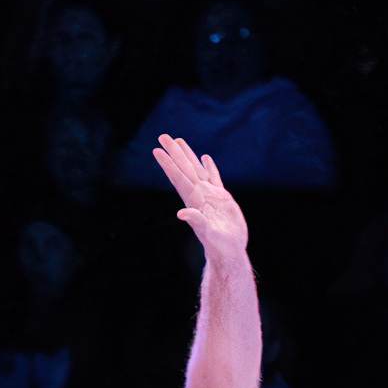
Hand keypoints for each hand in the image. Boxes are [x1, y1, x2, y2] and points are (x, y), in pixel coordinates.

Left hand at [151, 134, 248, 256]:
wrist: (229, 251)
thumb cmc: (219, 246)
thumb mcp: (208, 234)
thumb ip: (196, 222)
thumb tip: (182, 213)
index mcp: (194, 200)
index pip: (178, 178)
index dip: (168, 164)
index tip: (157, 150)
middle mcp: (199, 195)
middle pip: (184, 169)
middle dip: (174, 153)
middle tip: (163, 136)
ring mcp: (210, 195)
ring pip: (196, 170)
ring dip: (187, 156)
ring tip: (179, 141)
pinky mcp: (222, 198)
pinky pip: (214, 178)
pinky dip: (209, 167)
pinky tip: (205, 158)